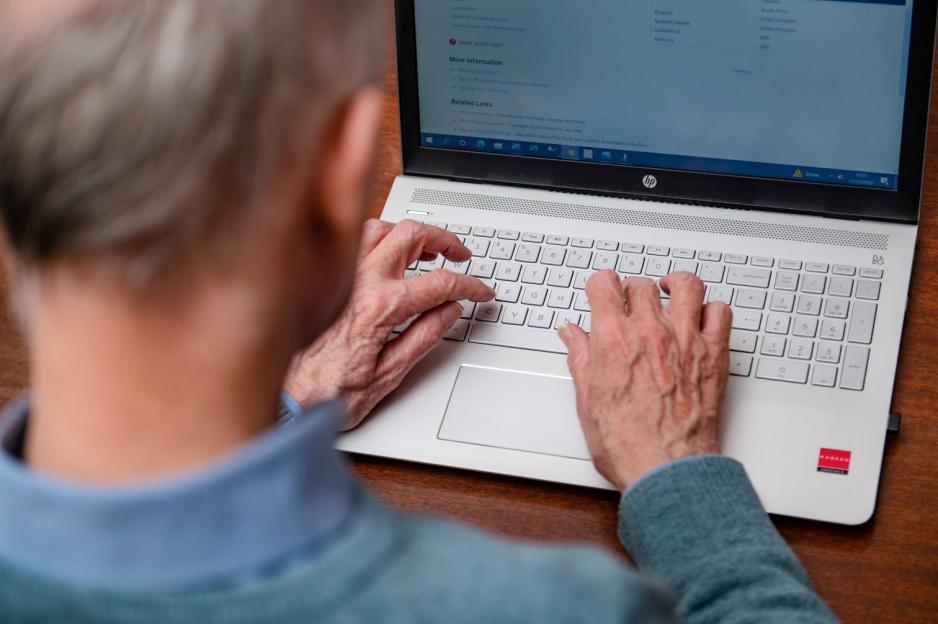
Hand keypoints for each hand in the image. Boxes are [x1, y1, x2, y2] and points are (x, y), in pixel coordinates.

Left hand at [285, 219, 494, 430]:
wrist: (285, 398)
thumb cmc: (329, 392)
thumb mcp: (390, 374)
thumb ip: (425, 336)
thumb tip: (450, 311)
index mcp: (380, 307)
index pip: (439, 283)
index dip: (469, 285)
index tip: (481, 291)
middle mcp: (358, 282)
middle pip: (411, 235)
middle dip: (444, 240)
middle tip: (461, 255)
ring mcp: (337, 275)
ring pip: (380, 227)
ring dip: (409, 234)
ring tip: (427, 250)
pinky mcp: (323, 279)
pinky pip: (354, 240)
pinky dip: (379, 237)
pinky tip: (388, 253)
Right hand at [557, 271, 731, 490]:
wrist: (666, 470)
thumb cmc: (627, 444)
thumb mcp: (587, 400)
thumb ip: (580, 358)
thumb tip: (572, 335)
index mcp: (613, 339)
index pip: (604, 283)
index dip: (601, 285)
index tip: (602, 293)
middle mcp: (650, 332)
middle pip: (642, 284)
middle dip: (632, 290)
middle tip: (631, 303)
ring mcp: (686, 340)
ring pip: (686, 286)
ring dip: (675, 286)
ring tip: (670, 293)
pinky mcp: (713, 354)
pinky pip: (720, 313)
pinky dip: (711, 310)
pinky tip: (701, 319)